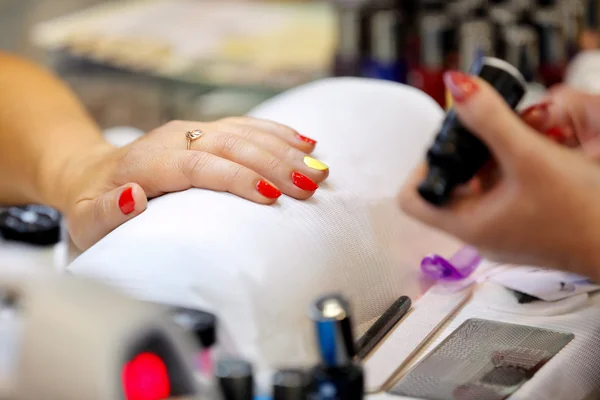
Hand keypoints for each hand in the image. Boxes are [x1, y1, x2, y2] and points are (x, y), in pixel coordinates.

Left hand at [58, 118, 328, 249]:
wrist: (96, 174)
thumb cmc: (94, 206)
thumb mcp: (86, 220)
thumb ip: (106, 213)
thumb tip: (134, 197)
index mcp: (148, 160)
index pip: (198, 163)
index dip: (235, 177)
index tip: (271, 195)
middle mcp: (176, 138)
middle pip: (231, 144)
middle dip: (274, 164)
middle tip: (309, 187)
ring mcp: (195, 131)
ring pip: (245, 132)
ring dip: (285, 150)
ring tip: (318, 171)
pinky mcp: (208, 131)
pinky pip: (248, 126)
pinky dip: (278, 133)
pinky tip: (306, 143)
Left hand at [399, 72, 599, 278]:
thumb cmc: (582, 213)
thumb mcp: (529, 157)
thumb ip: (490, 119)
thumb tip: (458, 87)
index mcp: (466, 223)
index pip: (411, 199)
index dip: (421, 167)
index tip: (446, 145)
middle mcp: (477, 231)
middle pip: (448, 185)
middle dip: (465, 152)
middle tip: (484, 132)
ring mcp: (500, 230)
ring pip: (478, 186)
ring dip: (492, 156)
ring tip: (517, 137)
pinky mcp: (522, 225)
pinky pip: (502, 192)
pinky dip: (511, 168)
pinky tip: (535, 153)